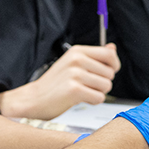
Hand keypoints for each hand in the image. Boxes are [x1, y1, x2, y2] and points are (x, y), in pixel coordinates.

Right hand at [0, 44, 119, 119]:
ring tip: (81, 91)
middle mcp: (77, 60)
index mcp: (77, 51)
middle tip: (86, 85)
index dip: (114, 65)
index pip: (109, 54)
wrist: (33, 99)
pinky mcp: (74, 90)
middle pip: (110, 73)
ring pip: (106, 86)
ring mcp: (75, 74)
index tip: (108, 72)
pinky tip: (79, 99)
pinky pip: (99, 98)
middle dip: (102, 82)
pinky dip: (92, 101)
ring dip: (97, 92)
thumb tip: (112, 48)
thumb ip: (94, 56)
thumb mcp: (73, 63)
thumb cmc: (54, 83)